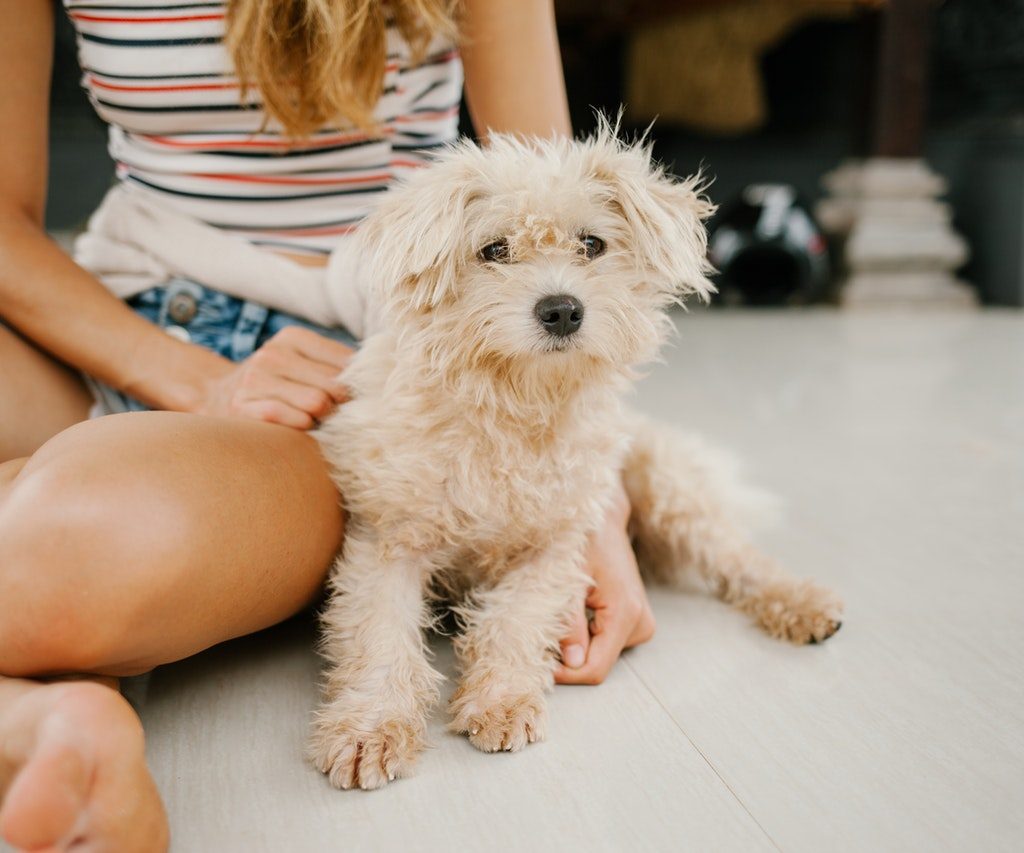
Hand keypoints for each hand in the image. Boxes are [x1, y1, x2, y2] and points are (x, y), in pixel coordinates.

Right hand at [194, 326, 352, 428]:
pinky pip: (295, 420)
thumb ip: (334, 366)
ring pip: (318, 402)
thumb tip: (382, 377)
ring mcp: (256, 380)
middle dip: (342, 405)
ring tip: (316, 421)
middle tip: (337, 415)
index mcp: (293, 338)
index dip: (358, 384)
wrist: (215, 397)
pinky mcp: (245, 407)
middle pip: (336, 384)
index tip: (359, 398)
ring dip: (323, 419)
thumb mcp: (300, 363)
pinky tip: (299, 427)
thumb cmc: (275, 385)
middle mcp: (273, 354)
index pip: (347, 361)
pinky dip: (304, 427)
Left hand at [555, 481, 655, 684]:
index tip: (539, 663)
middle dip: (568, 656)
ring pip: (600, 654)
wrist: (601, 517)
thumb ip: (569, 623)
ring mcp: (640, 622)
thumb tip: (572, 664)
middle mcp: (640, 622)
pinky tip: (576, 610)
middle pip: (598, 663)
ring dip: (576, 643)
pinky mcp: (634, 619)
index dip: (565, 674)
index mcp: (626, 613)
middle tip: (544, 630)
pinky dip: (585, 635)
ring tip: (562, 610)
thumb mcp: (566, 580)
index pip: (595, 669)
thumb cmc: (580, 539)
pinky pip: (605, 642)